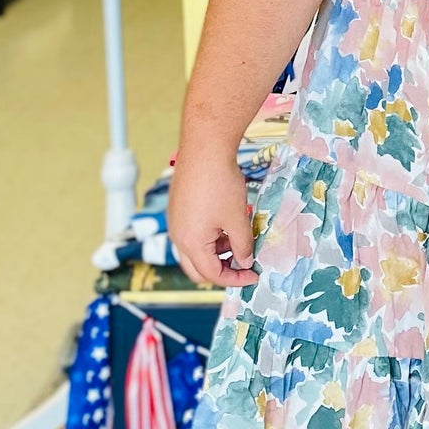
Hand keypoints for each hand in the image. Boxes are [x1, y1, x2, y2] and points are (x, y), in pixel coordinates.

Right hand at [168, 146, 258, 287]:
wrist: (204, 149)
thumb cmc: (221, 184)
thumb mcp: (238, 219)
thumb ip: (243, 245)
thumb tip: (245, 261)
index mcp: (191, 244)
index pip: (212, 275)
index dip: (235, 279)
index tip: (253, 275)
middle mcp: (178, 237)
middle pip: (197, 269)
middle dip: (221, 270)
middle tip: (243, 264)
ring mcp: (175, 222)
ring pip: (194, 251)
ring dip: (215, 252)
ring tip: (238, 238)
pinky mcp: (177, 209)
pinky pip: (190, 234)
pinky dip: (208, 237)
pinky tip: (225, 223)